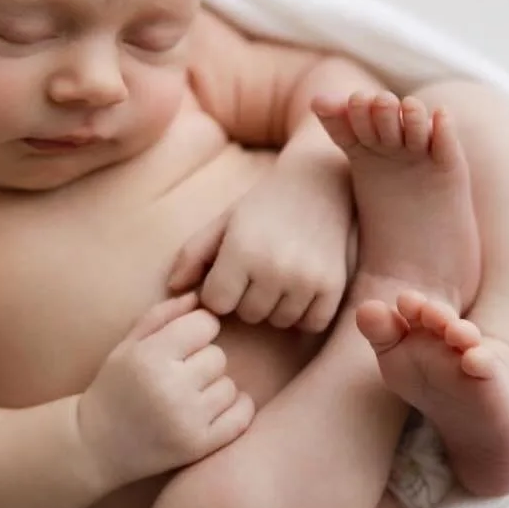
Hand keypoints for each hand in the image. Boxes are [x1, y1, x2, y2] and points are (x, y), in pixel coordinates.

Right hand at [75, 294, 254, 489]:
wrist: (96, 447)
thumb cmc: (115, 388)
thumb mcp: (127, 345)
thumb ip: (163, 315)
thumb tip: (200, 295)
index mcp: (149, 357)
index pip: (205, 324)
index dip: (197, 331)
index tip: (184, 345)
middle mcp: (170, 388)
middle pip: (218, 356)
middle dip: (203, 363)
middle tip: (180, 377)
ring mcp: (187, 420)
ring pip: (230, 386)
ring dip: (215, 389)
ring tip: (188, 398)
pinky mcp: (199, 445)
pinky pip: (241, 415)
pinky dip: (233, 410)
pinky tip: (210, 412)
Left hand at [167, 161, 353, 332]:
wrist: (320, 183)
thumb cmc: (264, 204)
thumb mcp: (224, 221)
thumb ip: (193, 254)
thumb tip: (174, 289)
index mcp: (241, 250)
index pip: (216, 303)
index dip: (220, 290)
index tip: (230, 273)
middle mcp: (274, 267)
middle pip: (248, 315)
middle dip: (248, 298)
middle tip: (260, 270)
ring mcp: (307, 278)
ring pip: (279, 321)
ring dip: (277, 306)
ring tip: (282, 276)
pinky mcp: (333, 286)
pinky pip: (311, 324)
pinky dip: (306, 313)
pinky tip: (303, 289)